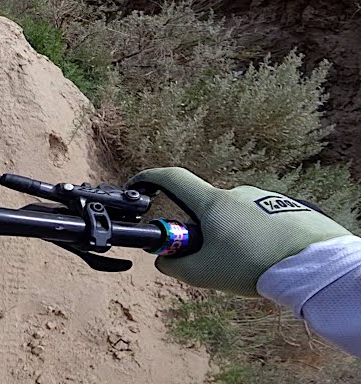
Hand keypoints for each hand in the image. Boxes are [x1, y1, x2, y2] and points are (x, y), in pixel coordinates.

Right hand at [129, 167, 351, 295]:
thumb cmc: (256, 265)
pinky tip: (268, 259)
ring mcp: (264, 199)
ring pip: (235, 216)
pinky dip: (258, 237)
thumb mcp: (204, 273)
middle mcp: (236, 193)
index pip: (171, 178)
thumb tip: (163, 260)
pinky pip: (262, 221)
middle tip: (210, 258)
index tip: (137, 186)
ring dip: (233, 235)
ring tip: (247, 265)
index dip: (149, 179)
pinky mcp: (288, 208)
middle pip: (206, 206)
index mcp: (212, 202)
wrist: (315, 264)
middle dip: (201, 229)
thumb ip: (175, 266)